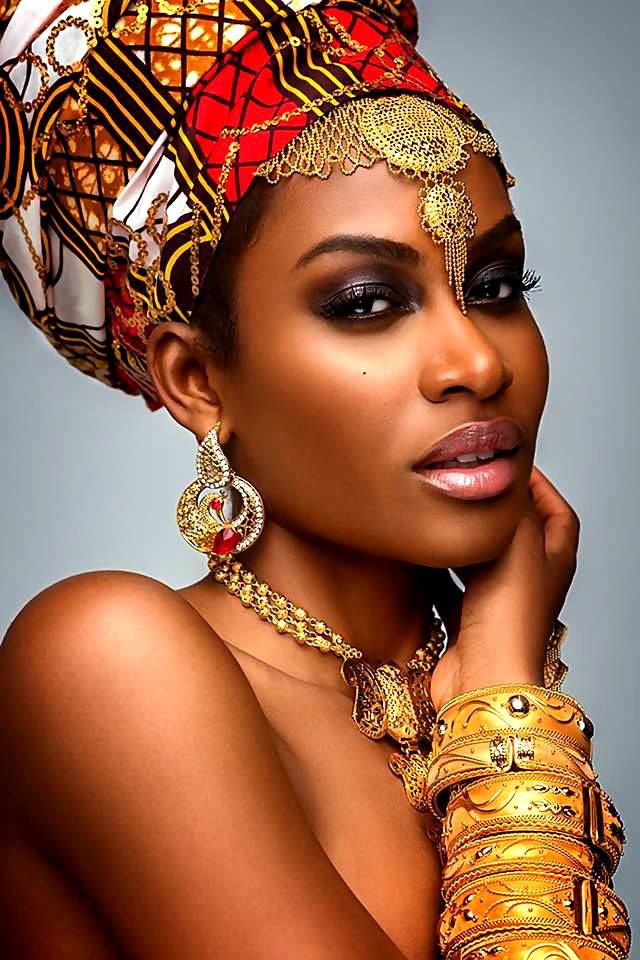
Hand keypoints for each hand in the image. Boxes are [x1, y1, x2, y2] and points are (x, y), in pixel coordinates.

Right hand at [428, 465, 579, 712]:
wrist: (484, 674)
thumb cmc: (510, 613)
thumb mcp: (517, 538)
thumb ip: (512, 501)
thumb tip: (505, 470)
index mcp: (555, 560)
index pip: (557, 513)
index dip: (540, 486)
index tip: (512, 465)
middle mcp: (531, 582)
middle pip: (517, 535)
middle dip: (494, 510)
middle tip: (468, 485)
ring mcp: (500, 604)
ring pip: (481, 561)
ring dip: (462, 540)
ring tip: (440, 515)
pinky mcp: (470, 622)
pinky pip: (451, 588)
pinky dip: (436, 571)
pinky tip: (419, 557)